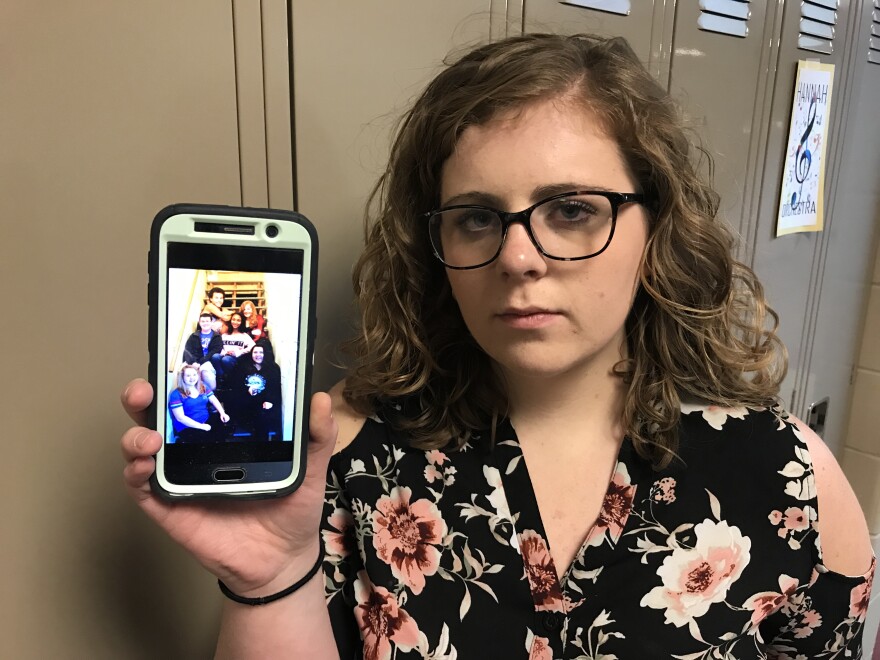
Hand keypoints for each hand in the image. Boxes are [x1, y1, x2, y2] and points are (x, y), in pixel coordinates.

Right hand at [120, 378, 337, 594]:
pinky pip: (142, 489)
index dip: (179, 376)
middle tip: (145, 390)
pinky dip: (136, 475)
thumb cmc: (291, 506)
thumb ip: (315, 435)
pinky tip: (146, 467)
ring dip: (135, 437)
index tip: (176, 360)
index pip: (195, 395)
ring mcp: (178, 478)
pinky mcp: (169, 508)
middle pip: (157, 415)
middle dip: (142, 397)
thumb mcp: (310, 467)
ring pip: (140, 449)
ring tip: (151, 438)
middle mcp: (193, 450)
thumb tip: (319, 400)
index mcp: (224, 433)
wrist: (283, 557)